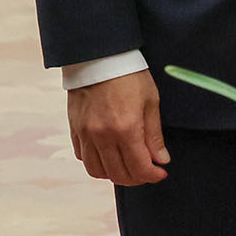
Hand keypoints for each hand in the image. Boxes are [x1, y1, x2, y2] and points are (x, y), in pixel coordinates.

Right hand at [68, 68, 169, 186]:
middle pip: (118, 174)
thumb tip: (161, 160)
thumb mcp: (151, 101)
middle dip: (136, 178)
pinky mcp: (74, 129)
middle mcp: (102, 136)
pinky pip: (82, 157)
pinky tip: (109, 156)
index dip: (152, 175)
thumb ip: (154, 135)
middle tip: (147, 172)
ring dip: (114, 174)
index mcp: (126, 129)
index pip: (139, 167)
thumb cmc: (130, 75)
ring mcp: (85, 134)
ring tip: (128, 167)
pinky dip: (97, 163)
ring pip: (97, 171)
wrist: (99, 56)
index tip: (161, 173)